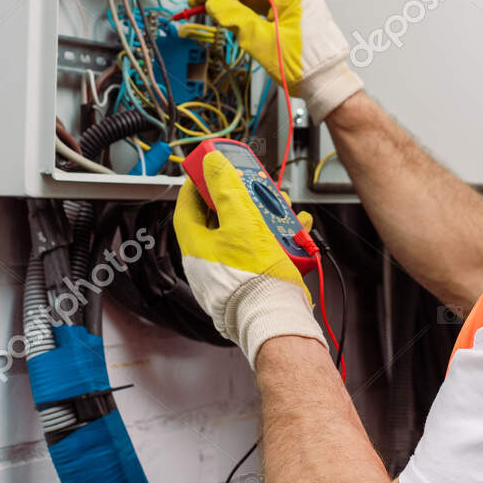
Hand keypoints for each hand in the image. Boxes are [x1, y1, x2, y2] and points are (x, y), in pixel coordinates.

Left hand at [173, 150, 326, 366]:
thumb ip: (226, 190)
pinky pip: (259, 251)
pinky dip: (275, 238)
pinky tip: (295, 232)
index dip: (196, 185)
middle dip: (240, 200)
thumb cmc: (254, 279)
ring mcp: (227, 273)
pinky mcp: (249, 281)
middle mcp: (207, 261)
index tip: (207, 170)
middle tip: (254, 188)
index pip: (186, 206)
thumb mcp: (241, 222)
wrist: (275, 318)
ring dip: (264, 217)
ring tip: (282, 210)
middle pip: (220, 219)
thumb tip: (212, 164)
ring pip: (243, 234)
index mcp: (196, 246)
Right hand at [189, 0, 363, 122]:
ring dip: (233, 3)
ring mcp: (296, 7)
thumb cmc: (306, 66)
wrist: (327, 86)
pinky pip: (266, 9)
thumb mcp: (263, 42)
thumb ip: (237, 20)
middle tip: (199, 1)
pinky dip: (247, 12)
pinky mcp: (294, 19)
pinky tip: (231, 17)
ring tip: (210, 10)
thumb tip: (215, 5)